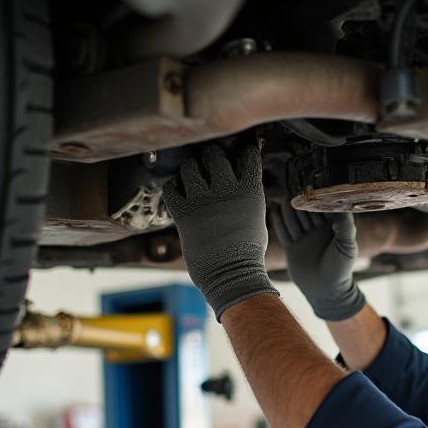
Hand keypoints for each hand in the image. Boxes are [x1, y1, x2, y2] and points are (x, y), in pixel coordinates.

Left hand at [162, 143, 278, 319]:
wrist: (232, 275)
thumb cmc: (248, 252)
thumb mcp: (257, 217)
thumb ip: (247, 196)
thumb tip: (240, 184)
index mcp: (250, 190)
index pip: (247, 154)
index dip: (242, 152)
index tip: (238, 154)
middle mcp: (226, 190)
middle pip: (214, 153)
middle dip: (211, 157)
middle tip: (210, 165)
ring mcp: (203, 200)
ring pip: (189, 166)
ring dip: (190, 170)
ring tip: (193, 178)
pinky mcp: (184, 213)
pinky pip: (170, 188)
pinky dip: (173, 187)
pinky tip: (180, 194)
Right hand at [275, 203, 365, 320]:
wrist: (326, 290)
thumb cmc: (340, 269)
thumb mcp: (347, 246)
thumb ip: (345, 226)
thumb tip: (341, 208)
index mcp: (332, 228)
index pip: (323, 208)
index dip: (316, 199)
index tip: (312, 190)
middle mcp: (317, 231)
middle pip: (306, 212)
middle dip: (301, 204)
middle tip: (295, 195)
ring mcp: (304, 238)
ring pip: (294, 220)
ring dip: (290, 212)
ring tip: (286, 202)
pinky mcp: (293, 247)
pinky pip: (284, 232)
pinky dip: (279, 223)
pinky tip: (275, 212)